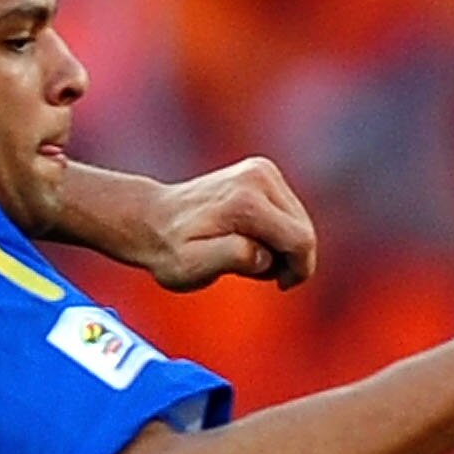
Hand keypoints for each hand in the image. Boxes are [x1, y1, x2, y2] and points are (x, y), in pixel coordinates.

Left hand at [143, 157, 317, 290]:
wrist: (149, 218)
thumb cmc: (170, 251)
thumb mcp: (193, 266)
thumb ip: (232, 258)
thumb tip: (262, 254)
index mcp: (247, 202)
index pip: (302, 241)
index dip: (298, 271)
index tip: (278, 284)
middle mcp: (258, 176)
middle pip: (304, 230)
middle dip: (289, 259)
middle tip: (253, 270)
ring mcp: (261, 169)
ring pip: (300, 222)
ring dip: (282, 246)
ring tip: (246, 253)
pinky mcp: (262, 170)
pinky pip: (290, 212)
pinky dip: (277, 232)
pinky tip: (249, 237)